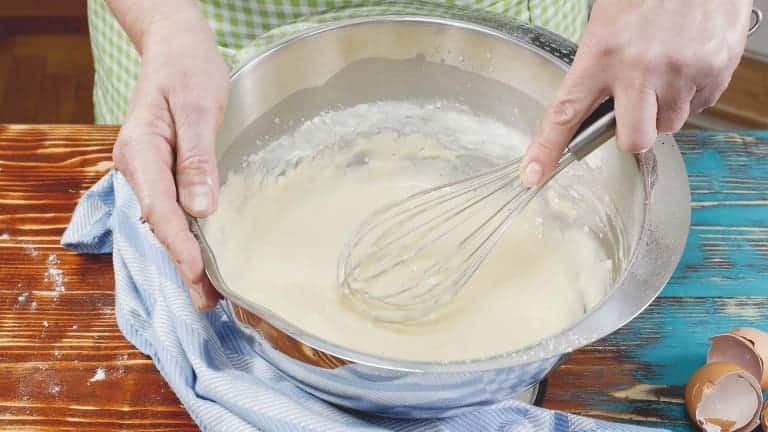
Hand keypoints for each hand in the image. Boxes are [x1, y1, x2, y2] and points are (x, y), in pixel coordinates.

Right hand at [110, 3, 227, 308]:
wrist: (176, 46)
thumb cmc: (188, 69)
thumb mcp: (198, 107)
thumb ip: (197, 158)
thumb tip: (201, 210)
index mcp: (141, 151)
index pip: (159, 209)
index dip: (179, 246)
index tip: (198, 274)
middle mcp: (139, 166)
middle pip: (160, 224)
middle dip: (182, 265)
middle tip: (207, 303)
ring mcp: (149, 170)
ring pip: (167, 221)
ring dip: (185, 255)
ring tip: (208, 292)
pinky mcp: (164, 170)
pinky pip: (174, 209)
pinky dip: (188, 235)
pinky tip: (203, 254)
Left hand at [521, 0, 752, 185]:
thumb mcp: (606, 24)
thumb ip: (597, 69)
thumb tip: (591, 110)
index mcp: (602, 54)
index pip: (566, 113)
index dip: (548, 149)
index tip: (534, 174)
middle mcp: (640, 68)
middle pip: (633, 140)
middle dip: (634, 135)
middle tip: (635, 111)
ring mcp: (680, 73)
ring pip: (670, 125)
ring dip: (664, 109)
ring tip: (665, 71)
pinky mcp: (714, 72)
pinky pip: (699, 107)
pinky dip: (691, 94)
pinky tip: (687, 64)